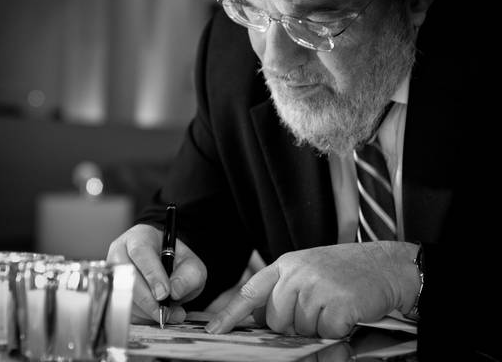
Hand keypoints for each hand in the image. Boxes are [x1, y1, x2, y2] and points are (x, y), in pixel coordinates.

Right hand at [107, 223, 206, 323]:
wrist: (169, 271)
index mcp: (141, 236)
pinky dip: (139, 317)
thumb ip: (189, 276)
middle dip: (147, 299)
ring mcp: (112, 272)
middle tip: (165, 311)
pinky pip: (121, 308)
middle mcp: (121, 251)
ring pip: (121, 295)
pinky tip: (155, 315)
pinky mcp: (111, 292)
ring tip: (167, 313)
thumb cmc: (177, 263)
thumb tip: (174, 291)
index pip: (140, 252)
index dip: (152, 274)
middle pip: (125, 275)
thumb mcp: (191, 265)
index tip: (164, 293)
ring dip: (144, 310)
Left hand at [205, 241, 418, 337]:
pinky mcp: (336, 304)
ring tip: (334, 305)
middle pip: (276, 320)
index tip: (214, 330)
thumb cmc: (346, 270)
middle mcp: (297, 273)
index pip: (251, 290)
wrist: (385, 265)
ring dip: (317, 327)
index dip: (230, 313)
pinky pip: (325, 334)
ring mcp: (316, 287)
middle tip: (317, 310)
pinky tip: (347, 311)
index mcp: (287, 264)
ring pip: (300, 330)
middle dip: (293, 326)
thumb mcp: (309, 271)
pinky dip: (337, 331)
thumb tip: (262, 321)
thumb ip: (285, 291)